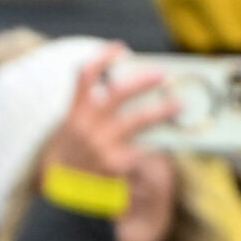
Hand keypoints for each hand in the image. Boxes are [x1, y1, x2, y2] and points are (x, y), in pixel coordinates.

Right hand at [40, 45, 174, 183]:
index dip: (102, 57)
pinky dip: (156, 141)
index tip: (120, 47)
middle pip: (118, 92)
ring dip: (161, 109)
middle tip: (161, 74)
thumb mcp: (72, 129)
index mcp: (75, 114)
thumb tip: (131, 94)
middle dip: (142, 80)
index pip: (85, 75)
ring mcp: (102, 145)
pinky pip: (143, 146)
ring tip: (177, 104)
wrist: (63, 192)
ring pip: (138, 119)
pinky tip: (168, 138)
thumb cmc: (73, 155)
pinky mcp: (117, 163)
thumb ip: (92, 111)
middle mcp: (87, 126)